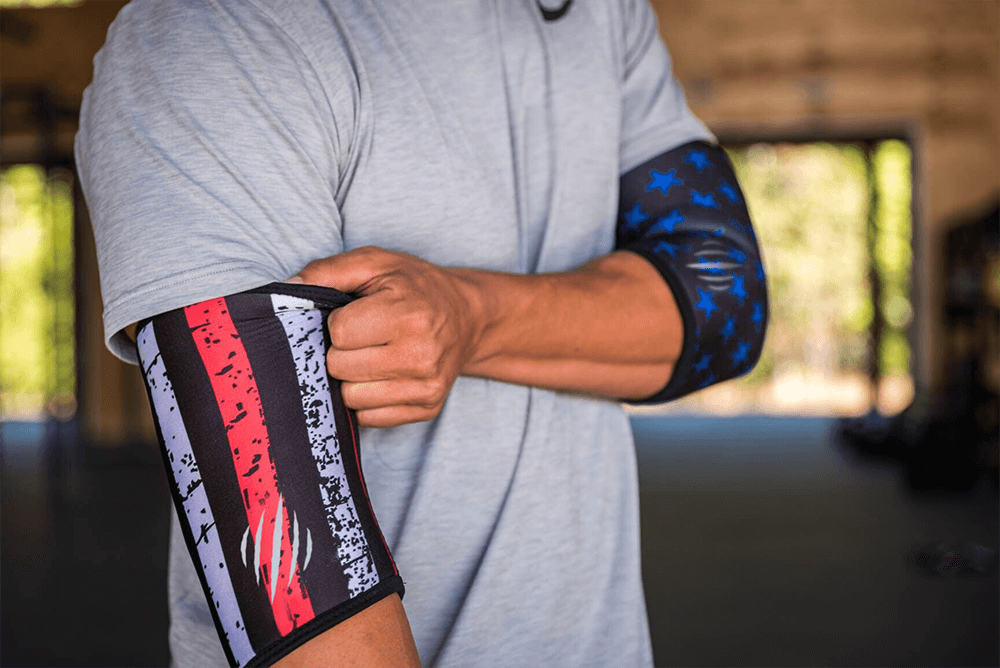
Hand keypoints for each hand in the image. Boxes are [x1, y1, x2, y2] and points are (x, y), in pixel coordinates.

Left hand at [292, 247, 483, 427]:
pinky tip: (384, 375)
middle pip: (340, 367)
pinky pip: (370, 418)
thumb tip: (284, 290)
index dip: (339, 323)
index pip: (338, 334)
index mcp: (408, 314)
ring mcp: (426, 386)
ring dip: (353, 378)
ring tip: (373, 356)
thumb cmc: (415, 286)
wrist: (468, 316)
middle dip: (342, 351)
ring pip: (352, 397)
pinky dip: (368, 399)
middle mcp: (421, 354)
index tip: (356, 314)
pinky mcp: (427, 408)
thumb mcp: (375, 263)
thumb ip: (327, 271)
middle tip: (364, 336)